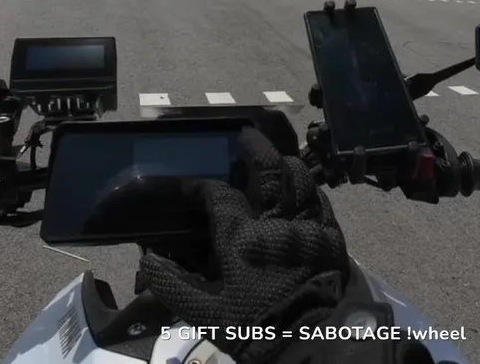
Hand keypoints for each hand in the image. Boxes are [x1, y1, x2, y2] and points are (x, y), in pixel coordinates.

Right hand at [138, 128, 348, 362]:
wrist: (314, 347)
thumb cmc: (257, 331)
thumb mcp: (208, 315)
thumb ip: (174, 287)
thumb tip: (146, 262)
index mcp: (243, 238)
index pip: (220, 196)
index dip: (202, 187)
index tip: (191, 188)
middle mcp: (277, 223)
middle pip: (269, 172)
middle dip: (256, 150)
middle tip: (246, 136)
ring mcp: (309, 227)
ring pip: (301, 180)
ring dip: (286, 165)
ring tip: (276, 159)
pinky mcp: (333, 239)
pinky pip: (322, 202)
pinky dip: (310, 190)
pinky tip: (303, 190)